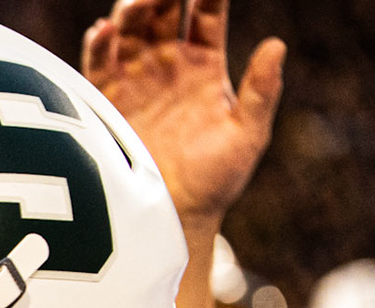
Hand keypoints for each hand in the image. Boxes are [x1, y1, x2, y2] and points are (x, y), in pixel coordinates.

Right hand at [80, 0, 284, 227]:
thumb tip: (276, 45)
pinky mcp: (104, 102)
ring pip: (129, 30)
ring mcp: (134, 82)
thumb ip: (260, 92)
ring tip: (135, 3)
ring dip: (130, 11)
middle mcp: (167, 67)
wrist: (169, 219)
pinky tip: (104, 30)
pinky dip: (98, 43)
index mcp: (205, 67)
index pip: (206, 14)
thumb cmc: (214, 182)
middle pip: (163, 13)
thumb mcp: (247, 136)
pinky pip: (97, 63)